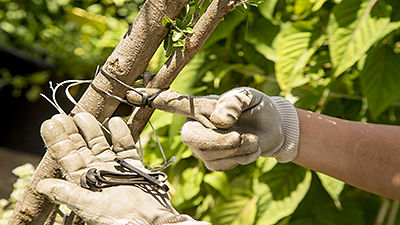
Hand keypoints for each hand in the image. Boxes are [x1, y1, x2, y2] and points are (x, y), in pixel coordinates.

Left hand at [36, 112, 208, 224]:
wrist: (150, 221)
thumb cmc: (118, 218)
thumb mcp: (88, 206)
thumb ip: (67, 194)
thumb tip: (42, 186)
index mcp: (84, 183)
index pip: (67, 158)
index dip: (58, 141)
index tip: (50, 123)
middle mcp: (98, 174)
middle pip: (82, 148)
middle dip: (72, 132)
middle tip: (62, 115)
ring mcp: (116, 168)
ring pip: (102, 144)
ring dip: (92, 130)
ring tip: (82, 115)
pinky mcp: (134, 166)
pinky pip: (126, 147)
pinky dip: (122, 134)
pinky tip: (115, 121)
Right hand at [127, 87, 298, 170]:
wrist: (270, 128)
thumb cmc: (255, 106)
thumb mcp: (248, 95)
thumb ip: (234, 101)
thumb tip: (219, 119)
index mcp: (199, 107)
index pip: (174, 104)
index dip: (156, 101)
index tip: (135, 96)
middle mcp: (194, 126)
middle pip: (191, 138)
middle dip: (220, 141)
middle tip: (241, 136)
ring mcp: (201, 146)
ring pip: (209, 154)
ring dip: (237, 149)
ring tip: (251, 139)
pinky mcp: (212, 162)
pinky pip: (221, 165)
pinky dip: (241, 158)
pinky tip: (247, 148)